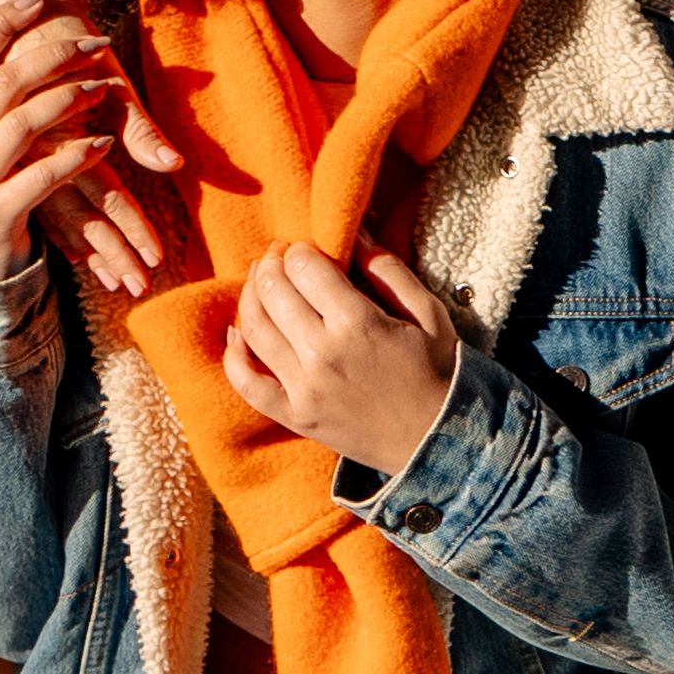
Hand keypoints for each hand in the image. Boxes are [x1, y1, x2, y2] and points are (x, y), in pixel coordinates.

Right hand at [0, 0, 162, 287]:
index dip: (2, 24)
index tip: (38, 0)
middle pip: (2, 82)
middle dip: (52, 56)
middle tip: (97, 45)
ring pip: (19, 125)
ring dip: (68, 100)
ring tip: (106, 89)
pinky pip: (40, 178)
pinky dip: (75, 158)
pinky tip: (104, 146)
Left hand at [221, 244, 464, 477]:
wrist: (440, 439)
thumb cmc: (438, 373)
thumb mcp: (428, 313)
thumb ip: (389, 271)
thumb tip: (354, 234)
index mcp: (358, 322)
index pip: (304, 267)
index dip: (299, 249)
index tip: (305, 249)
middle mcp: (323, 353)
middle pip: (273, 290)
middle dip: (270, 264)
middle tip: (278, 258)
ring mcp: (304, 388)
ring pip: (253, 328)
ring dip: (250, 296)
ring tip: (260, 285)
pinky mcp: (294, 415)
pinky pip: (246, 382)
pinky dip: (234, 354)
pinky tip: (237, 334)